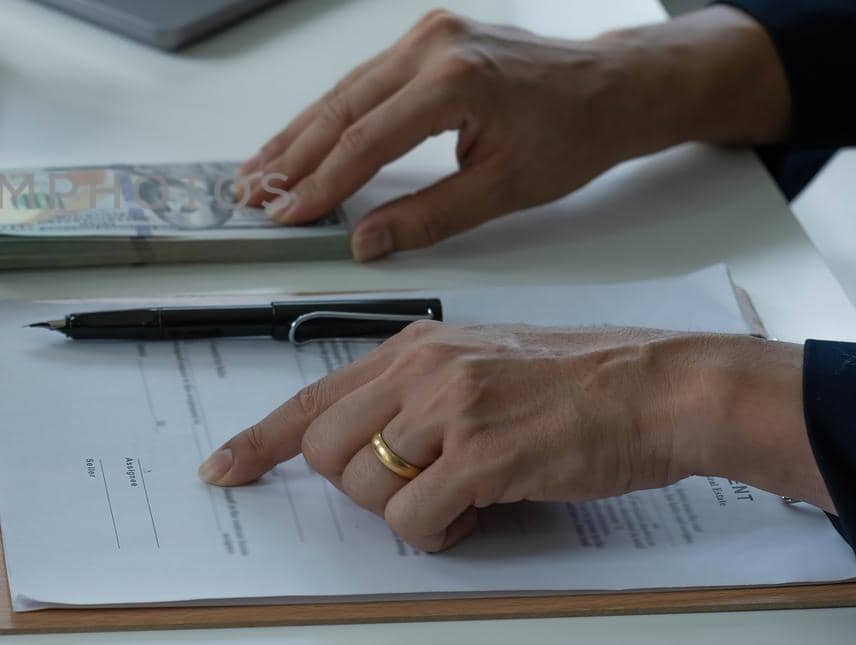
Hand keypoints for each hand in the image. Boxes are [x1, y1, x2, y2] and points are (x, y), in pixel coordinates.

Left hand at [198, 323, 823, 552]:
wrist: (658, 386)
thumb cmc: (580, 382)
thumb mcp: (479, 364)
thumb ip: (414, 395)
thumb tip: (364, 447)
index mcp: (413, 347)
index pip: (310, 398)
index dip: (258, 441)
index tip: (224, 467)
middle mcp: (420, 371)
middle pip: (326, 454)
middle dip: (360, 488)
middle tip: (419, 485)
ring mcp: (448, 410)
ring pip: (365, 491)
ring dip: (406, 512)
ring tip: (464, 494)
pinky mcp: (481, 455)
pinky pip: (414, 522)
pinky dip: (439, 534)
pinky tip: (480, 512)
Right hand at [238, 7, 789, 260]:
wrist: (615, 85)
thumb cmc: (576, 132)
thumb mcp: (507, 190)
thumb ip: (430, 217)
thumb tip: (368, 241)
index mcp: (458, 80)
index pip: (368, 139)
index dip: (322, 182)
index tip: (289, 214)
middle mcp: (436, 45)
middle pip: (342, 108)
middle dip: (292, 157)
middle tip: (252, 195)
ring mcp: (428, 34)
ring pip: (344, 91)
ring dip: (298, 135)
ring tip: (257, 172)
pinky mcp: (426, 37)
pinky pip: (362, 80)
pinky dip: (328, 114)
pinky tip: (297, 140)